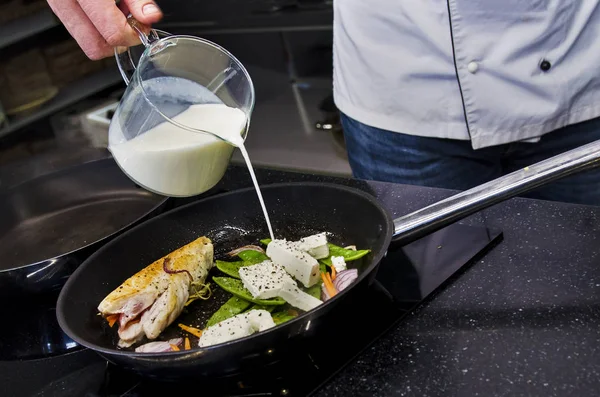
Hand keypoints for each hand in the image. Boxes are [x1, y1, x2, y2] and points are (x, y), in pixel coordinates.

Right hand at [46, 0, 163, 59]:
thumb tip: (150, 17)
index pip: (112, 33)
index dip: (133, 35)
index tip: (143, 26)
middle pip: (95, 46)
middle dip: (119, 41)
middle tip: (132, 24)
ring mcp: (57, 3)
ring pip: (85, 40)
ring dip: (106, 35)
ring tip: (118, 11)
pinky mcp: (56, 4)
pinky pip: (77, 28)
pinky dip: (95, 26)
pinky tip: (105, 8)